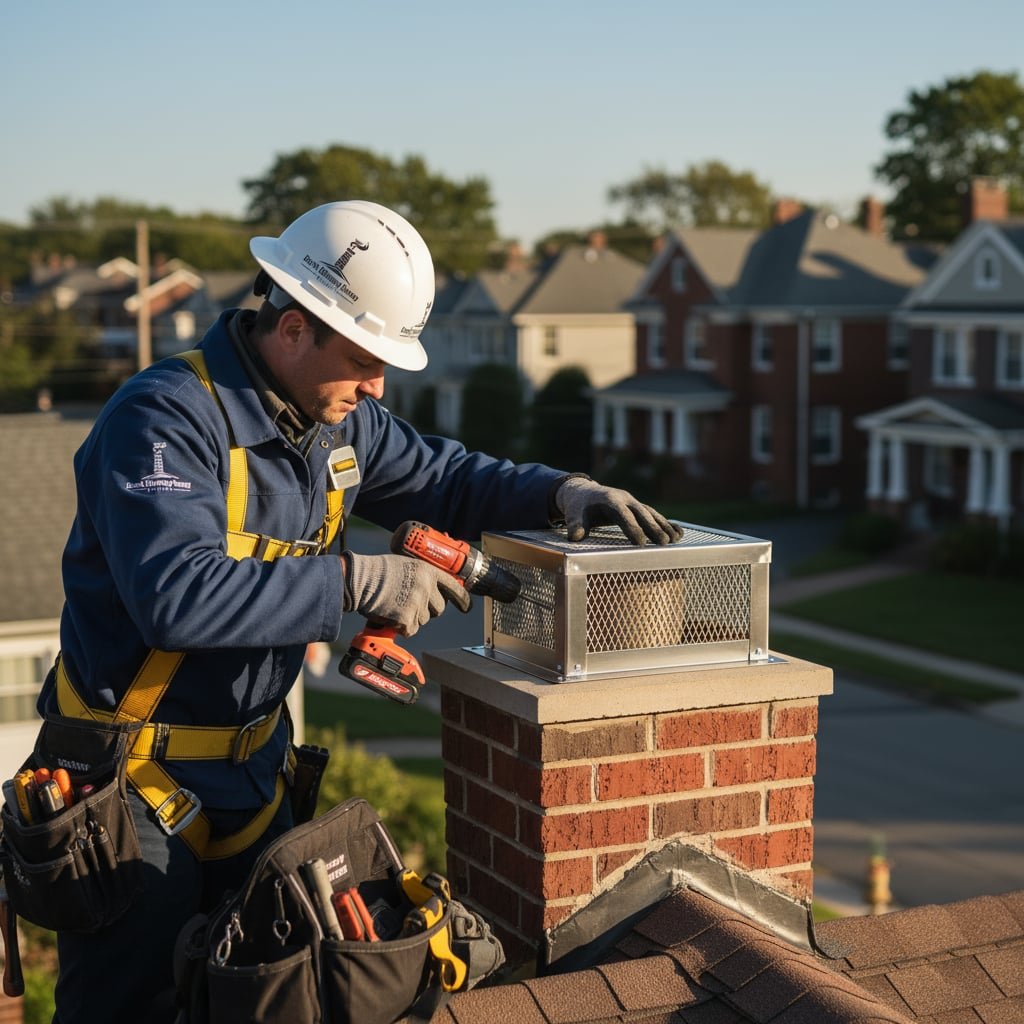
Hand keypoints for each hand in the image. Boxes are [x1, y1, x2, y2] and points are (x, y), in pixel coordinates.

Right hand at [342, 552, 471, 635]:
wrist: (361, 580)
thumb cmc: (377, 570)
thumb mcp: (406, 564)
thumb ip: (421, 575)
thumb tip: (430, 587)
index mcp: (428, 571)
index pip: (453, 587)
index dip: (462, 599)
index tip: (466, 607)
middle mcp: (427, 588)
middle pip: (439, 609)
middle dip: (428, 610)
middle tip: (411, 604)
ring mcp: (419, 604)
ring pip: (424, 620)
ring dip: (412, 617)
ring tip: (395, 605)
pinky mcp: (408, 619)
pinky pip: (410, 629)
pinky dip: (400, 626)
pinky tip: (390, 614)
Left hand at [555, 477, 682, 545]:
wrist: (584, 493)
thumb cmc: (579, 506)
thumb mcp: (573, 513)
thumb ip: (574, 525)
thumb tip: (575, 537)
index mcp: (609, 499)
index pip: (622, 514)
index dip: (632, 527)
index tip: (640, 542)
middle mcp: (625, 498)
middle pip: (642, 513)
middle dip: (653, 527)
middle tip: (664, 543)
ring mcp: (633, 502)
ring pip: (651, 513)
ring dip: (664, 526)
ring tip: (675, 540)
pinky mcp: (638, 507)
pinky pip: (654, 515)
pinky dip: (666, 524)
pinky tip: (679, 534)